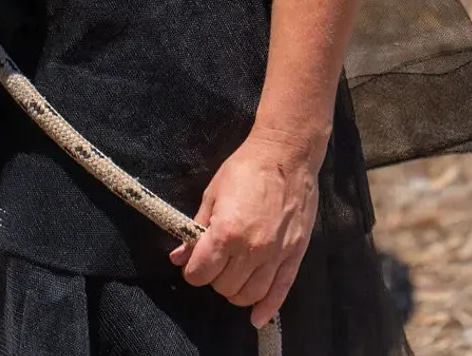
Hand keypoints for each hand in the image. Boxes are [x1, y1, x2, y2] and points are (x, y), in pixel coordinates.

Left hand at [169, 130, 319, 329]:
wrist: (286, 154)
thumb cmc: (245, 168)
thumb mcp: (212, 193)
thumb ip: (196, 228)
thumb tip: (177, 255)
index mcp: (227, 231)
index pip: (201, 273)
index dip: (192, 271)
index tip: (193, 263)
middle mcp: (252, 249)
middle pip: (224, 286)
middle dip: (214, 278)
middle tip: (214, 262)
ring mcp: (275, 255)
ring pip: (250, 295)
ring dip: (236, 292)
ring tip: (232, 276)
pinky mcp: (294, 256)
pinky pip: (280, 292)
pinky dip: (267, 309)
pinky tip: (257, 316)